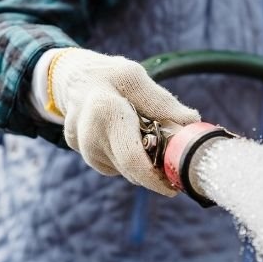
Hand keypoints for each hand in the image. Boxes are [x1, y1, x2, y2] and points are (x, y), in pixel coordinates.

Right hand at [49, 48, 200, 195]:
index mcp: (105, 112)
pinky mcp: (84, 156)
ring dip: (143, 163)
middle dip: (156, 174)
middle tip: (174, 171)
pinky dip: (130, 158)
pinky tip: (131, 139)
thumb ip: (161, 101)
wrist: (71, 79)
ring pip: (125, 170)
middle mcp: (90, 137)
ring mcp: (84, 150)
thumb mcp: (134, 76)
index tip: (176, 185)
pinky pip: (116, 165)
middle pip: (131, 170)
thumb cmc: (107, 76)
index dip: (156, 177)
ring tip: (152, 142)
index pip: (133, 158)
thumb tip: (191, 121)